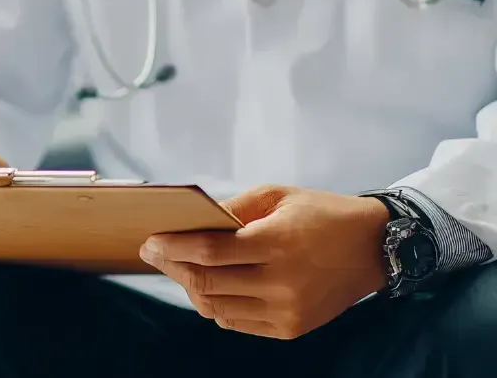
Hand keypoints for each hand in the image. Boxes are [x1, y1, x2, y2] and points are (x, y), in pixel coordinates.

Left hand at [139, 185, 389, 339]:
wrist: (375, 248)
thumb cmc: (320, 213)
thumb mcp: (277, 196)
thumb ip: (232, 208)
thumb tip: (188, 222)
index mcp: (277, 243)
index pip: (210, 252)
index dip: (173, 248)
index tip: (149, 242)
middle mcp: (282, 282)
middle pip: (207, 283)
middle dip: (172, 267)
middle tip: (154, 254)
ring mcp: (287, 310)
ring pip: (216, 308)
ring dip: (191, 288)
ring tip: (181, 268)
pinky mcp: (291, 328)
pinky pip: (236, 322)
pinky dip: (216, 306)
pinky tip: (210, 286)